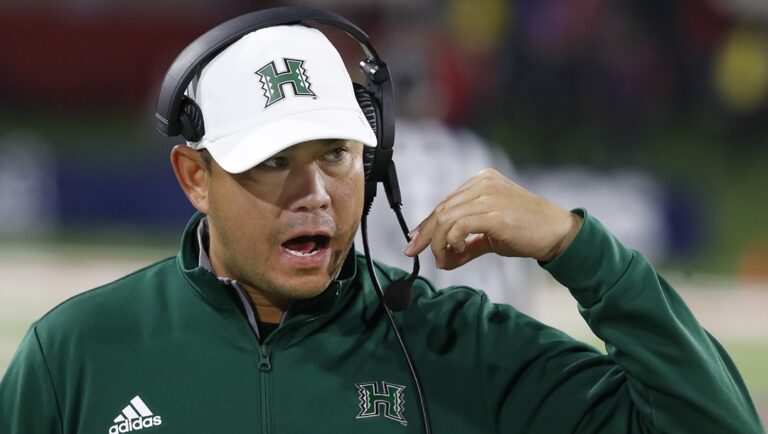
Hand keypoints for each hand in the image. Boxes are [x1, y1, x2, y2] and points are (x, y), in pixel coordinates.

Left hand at [403, 169, 582, 268]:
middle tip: (416, 253)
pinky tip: (456, 252)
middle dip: (425, 235)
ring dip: (438, 243)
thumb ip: (465, 244)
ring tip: (443, 259)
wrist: (556, 233)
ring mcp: (488, 196)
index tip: (414, 240)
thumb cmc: (526, 231)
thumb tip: (442, 259)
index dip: (426, 223)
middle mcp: (482, 184)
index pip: (445, 203)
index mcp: (481, 181)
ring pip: (446, 219)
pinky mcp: (494, 213)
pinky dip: (451, 242)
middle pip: (441, 210)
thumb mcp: (489, 235)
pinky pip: (460, 227)